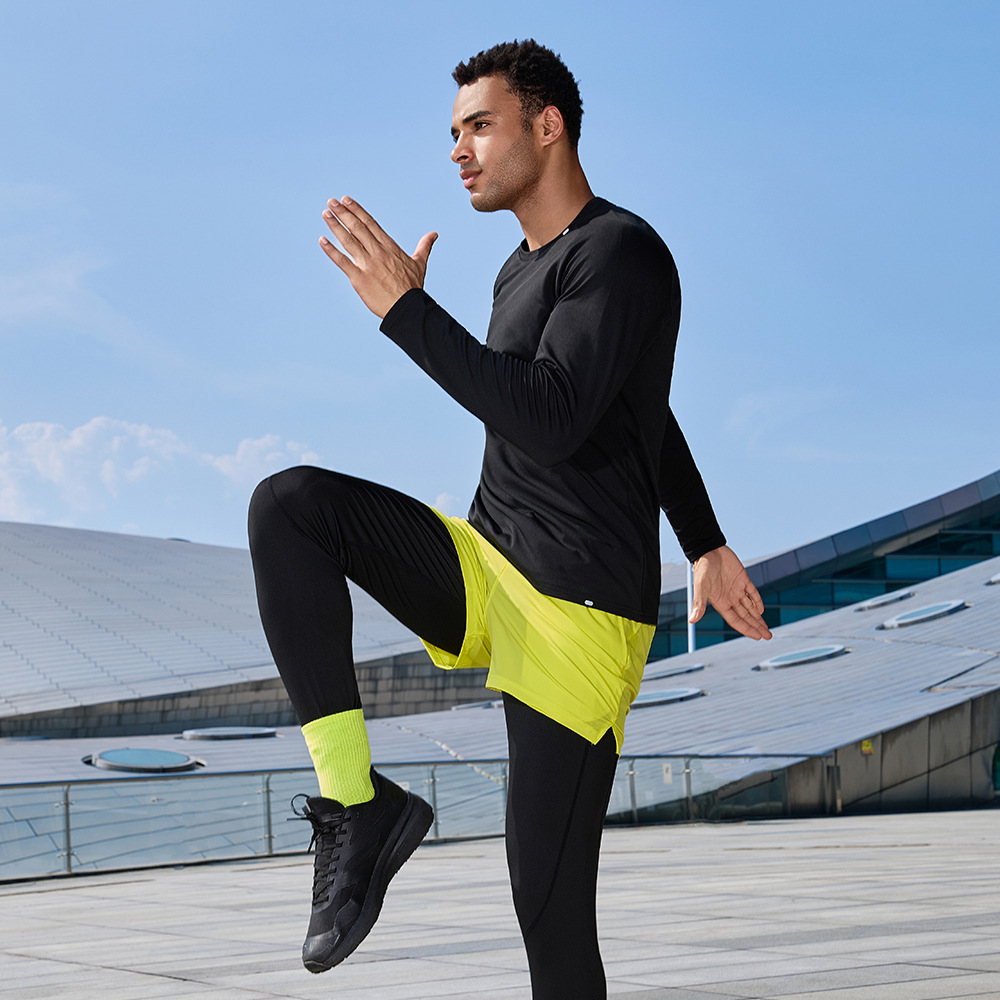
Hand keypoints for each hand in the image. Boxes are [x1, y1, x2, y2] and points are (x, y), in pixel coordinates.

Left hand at [319, 196, 437, 317]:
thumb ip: (424, 246)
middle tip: (332, 202)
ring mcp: (368, 265)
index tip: (346, 201)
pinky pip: (342, 262)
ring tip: (326, 214)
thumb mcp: (420, 263)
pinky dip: (331, 250)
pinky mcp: (359, 279)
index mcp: (390, 247)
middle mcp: (377, 253)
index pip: (370, 224)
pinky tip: (322, 240)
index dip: (357, 211)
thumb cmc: (413, 288)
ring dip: (336, 226)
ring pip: (349, 241)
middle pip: (358, 228)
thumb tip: (434, 234)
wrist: (407, 308)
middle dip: (344, 213)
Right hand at [689, 545, 771, 640]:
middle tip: (768, 636)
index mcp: (720, 602)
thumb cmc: (702, 567)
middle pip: (745, 616)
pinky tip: (761, 610)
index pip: (736, 620)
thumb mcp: (701, 586)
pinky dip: (757, 601)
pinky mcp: (742, 578)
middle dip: (756, 627)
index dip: (746, 629)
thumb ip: (699, 603)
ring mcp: (736, 589)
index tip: (757, 637)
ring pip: (750, 607)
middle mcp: (729, 598)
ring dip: (758, 617)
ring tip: (766, 628)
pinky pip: (752, 592)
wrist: (708, 549)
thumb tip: (692, 620)